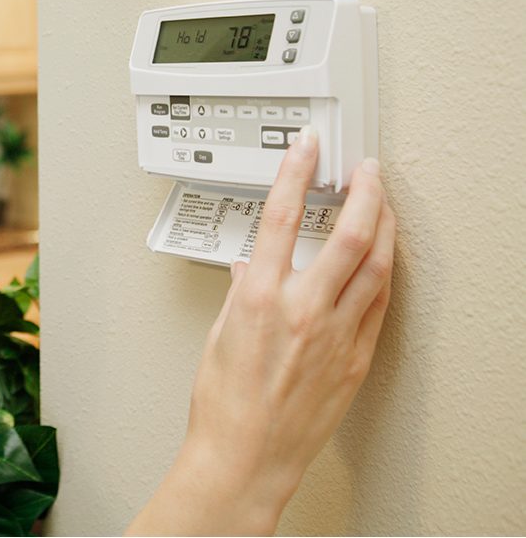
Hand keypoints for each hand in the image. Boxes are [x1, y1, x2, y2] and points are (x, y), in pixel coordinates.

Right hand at [128, 127, 395, 534]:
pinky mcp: (355, 359)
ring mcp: (336, 335)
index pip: (284, 217)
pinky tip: (382, 263)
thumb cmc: (223, 404)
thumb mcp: (220, 334)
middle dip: (365, 193)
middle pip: (351, 235)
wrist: (246, 455)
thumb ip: (241, 294)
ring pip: (376, 267)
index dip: (296, 174)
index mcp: (260, 297)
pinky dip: (383, 275)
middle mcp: (304, 310)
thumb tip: (250, 270)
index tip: (306, 148)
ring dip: (384, 228)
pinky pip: (379, 305)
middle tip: (367, 170)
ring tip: (383, 207)